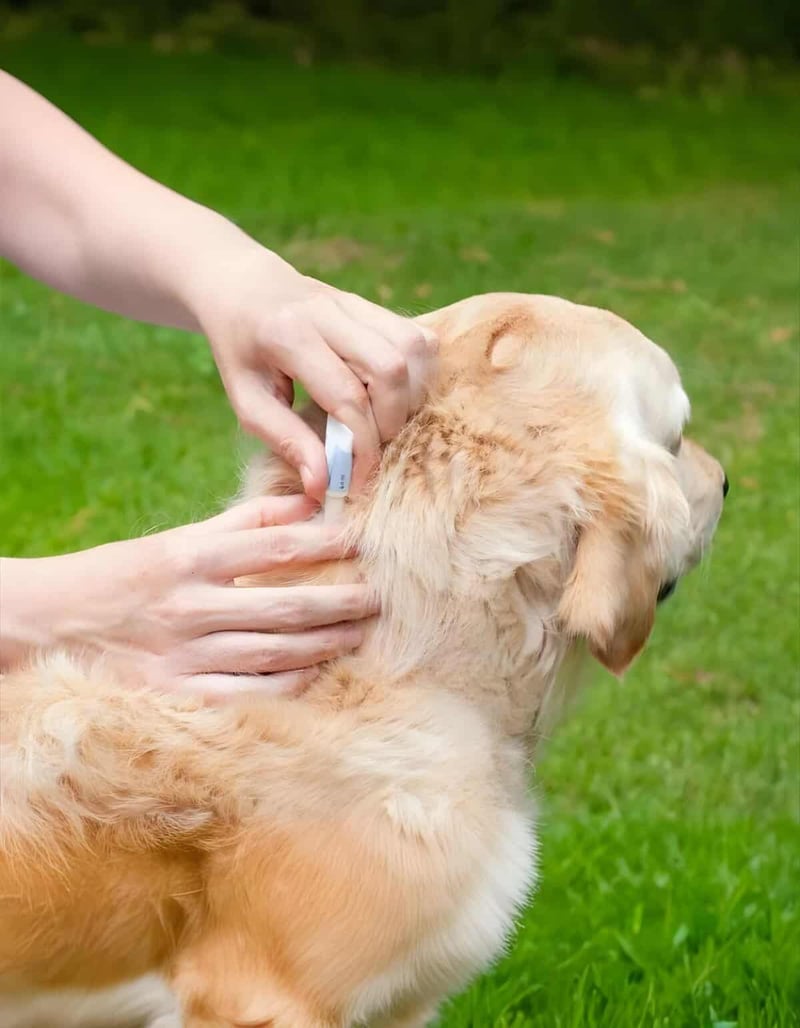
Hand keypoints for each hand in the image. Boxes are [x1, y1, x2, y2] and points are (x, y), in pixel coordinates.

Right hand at [0, 496, 375, 701]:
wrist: (49, 625)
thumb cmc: (122, 577)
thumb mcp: (176, 539)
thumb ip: (242, 522)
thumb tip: (304, 503)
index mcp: (190, 557)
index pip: (276, 546)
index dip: (327, 543)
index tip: (363, 542)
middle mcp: (191, 606)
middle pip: (287, 606)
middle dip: (342, 603)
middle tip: (379, 599)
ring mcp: (184, 656)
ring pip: (275, 654)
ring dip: (327, 644)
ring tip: (361, 633)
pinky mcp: (177, 696)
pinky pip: (249, 695)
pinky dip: (289, 685)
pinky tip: (318, 674)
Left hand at [193, 248, 436, 498]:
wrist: (241, 287)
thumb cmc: (241, 351)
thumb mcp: (247, 400)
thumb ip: (285, 441)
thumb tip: (323, 485)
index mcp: (287, 335)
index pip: (346, 396)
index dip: (361, 447)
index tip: (355, 480)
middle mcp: (328, 311)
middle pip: (390, 368)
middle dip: (390, 422)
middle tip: (370, 448)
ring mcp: (355, 302)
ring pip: (413, 348)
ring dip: (410, 396)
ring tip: (383, 421)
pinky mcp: (373, 304)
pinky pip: (418, 337)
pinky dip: (417, 373)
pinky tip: (393, 394)